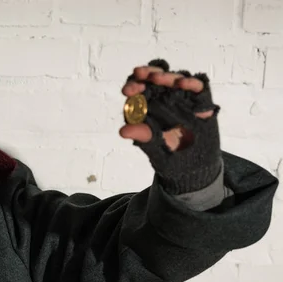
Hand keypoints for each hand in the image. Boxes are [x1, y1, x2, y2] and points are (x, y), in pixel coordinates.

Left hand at [118, 59, 221, 194]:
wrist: (193, 165)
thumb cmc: (168, 153)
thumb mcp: (153, 146)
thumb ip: (141, 136)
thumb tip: (123, 131)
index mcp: (147, 105)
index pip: (138, 88)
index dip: (132, 85)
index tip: (127, 90)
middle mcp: (164, 96)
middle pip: (155, 77)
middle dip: (147, 73)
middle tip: (141, 74)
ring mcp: (182, 95)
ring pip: (174, 78)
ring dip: (166, 76)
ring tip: (158, 78)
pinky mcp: (200, 99)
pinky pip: (197, 87)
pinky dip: (191, 83)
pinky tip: (183, 83)